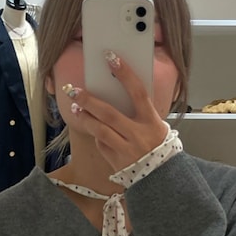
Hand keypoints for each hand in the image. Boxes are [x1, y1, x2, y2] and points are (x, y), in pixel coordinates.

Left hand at [64, 54, 167, 172]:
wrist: (162, 178)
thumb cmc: (158, 146)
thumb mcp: (156, 125)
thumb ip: (140, 111)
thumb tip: (118, 90)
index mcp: (151, 122)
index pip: (137, 92)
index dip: (125, 74)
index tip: (111, 58)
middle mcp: (138, 135)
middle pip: (109, 113)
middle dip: (89, 100)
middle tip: (74, 90)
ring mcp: (127, 150)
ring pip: (100, 130)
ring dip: (85, 117)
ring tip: (76, 107)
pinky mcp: (117, 162)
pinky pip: (102, 145)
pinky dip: (96, 136)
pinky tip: (92, 128)